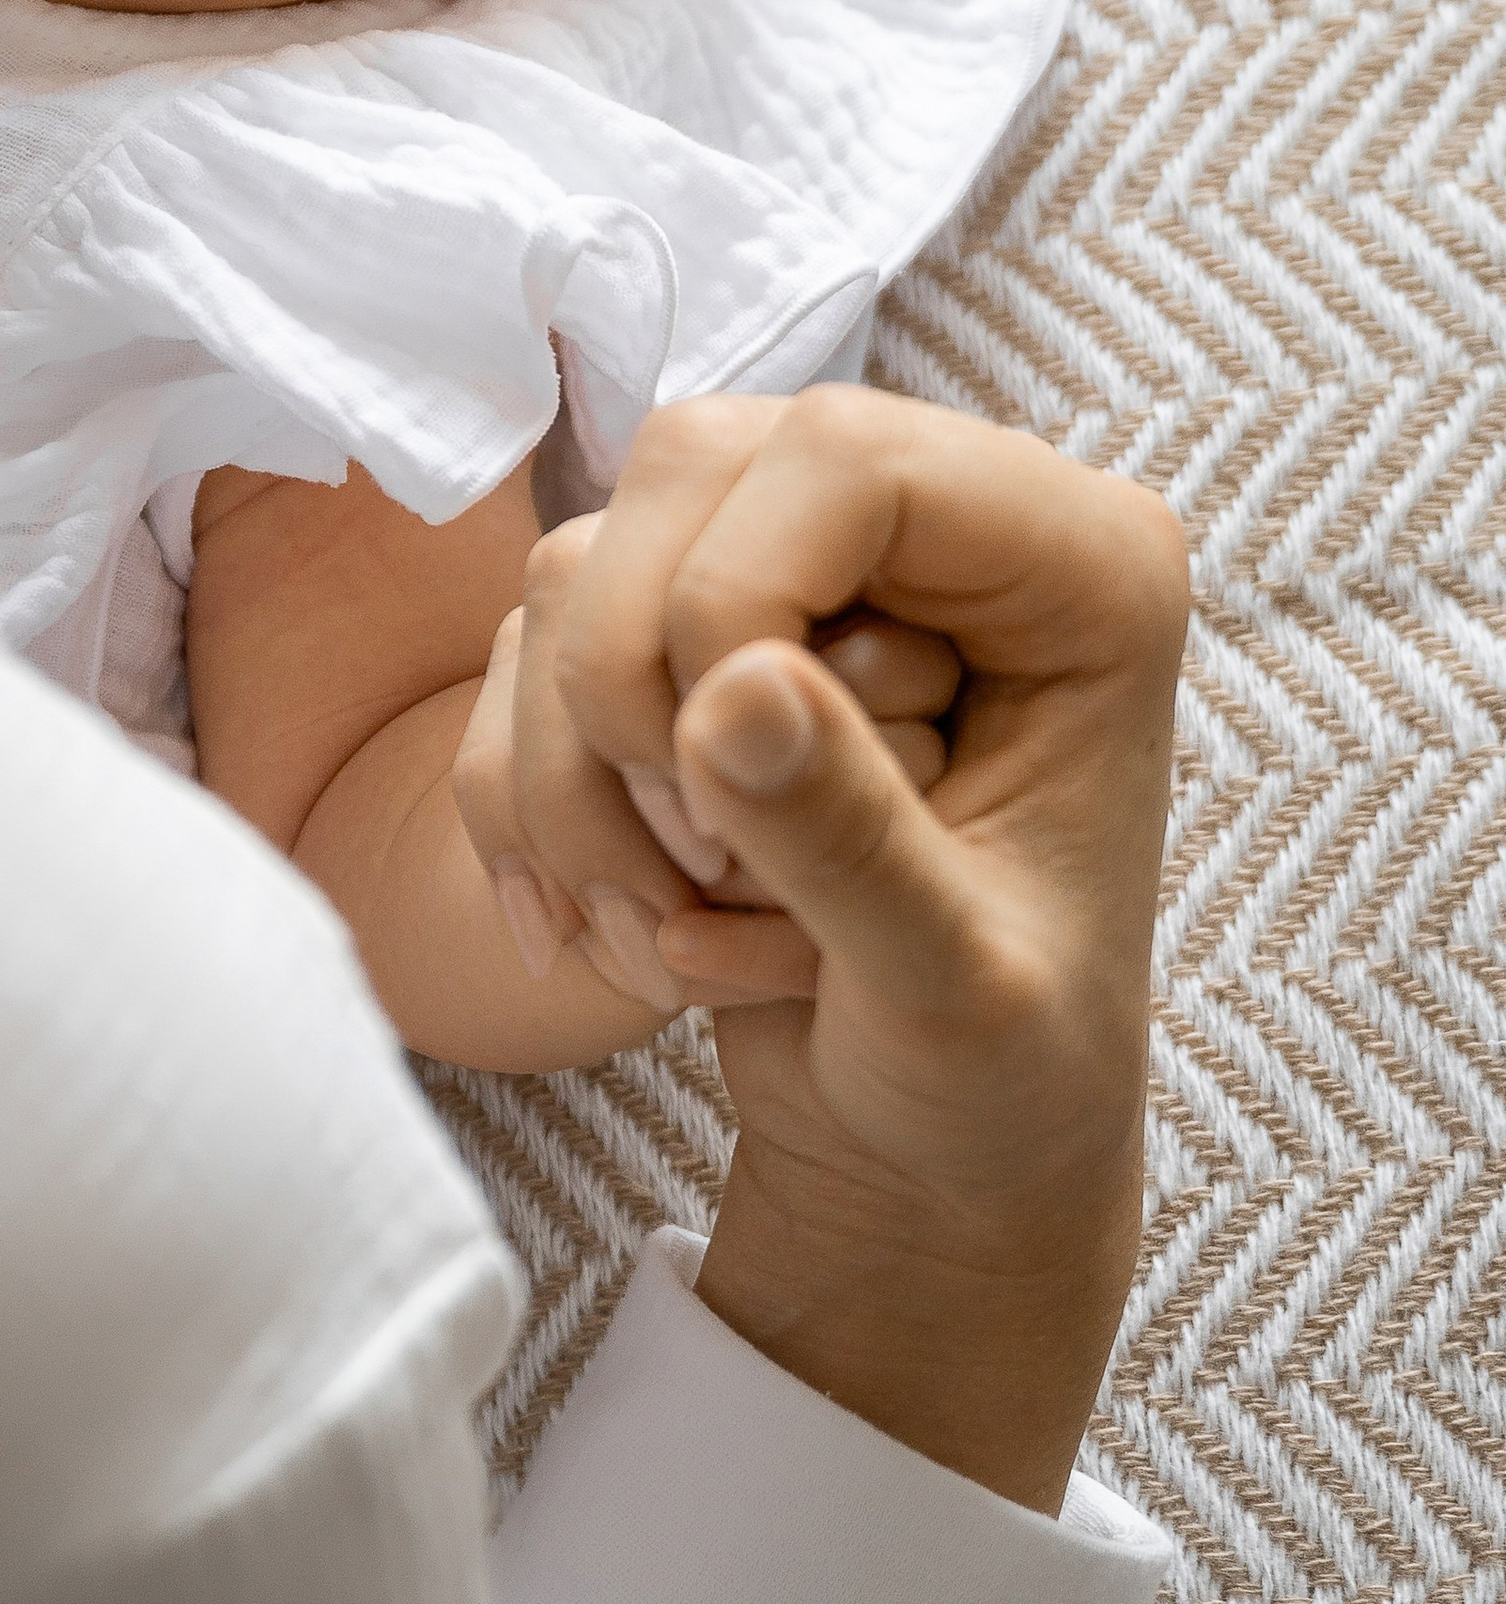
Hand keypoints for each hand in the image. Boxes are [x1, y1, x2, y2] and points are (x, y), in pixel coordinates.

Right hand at [513, 390, 1187, 1509]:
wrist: (928, 1148)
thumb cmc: (997, 1080)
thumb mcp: (950, 997)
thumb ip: (854, 848)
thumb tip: (730, 691)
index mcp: (1074, 569)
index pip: (845, 456)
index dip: (738, 601)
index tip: (734, 800)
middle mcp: (936, 527)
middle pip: (687, 466)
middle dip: (639, 691)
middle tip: (706, 873)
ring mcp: (798, 565)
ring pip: (586, 564)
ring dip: (588, 777)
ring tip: (685, 934)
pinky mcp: (691, 632)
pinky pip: (530, 649)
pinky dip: (539, 802)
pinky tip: (628, 927)